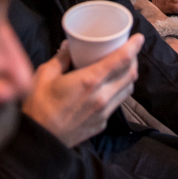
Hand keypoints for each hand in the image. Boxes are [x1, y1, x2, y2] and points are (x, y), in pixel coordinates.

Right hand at [21, 36, 142, 147]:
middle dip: (133, 60)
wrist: (39, 140)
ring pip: (127, 90)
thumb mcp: (44, 75)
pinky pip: (117, 103)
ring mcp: (103, 112)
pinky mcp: (101, 123)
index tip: (139, 38)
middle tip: (128, 50)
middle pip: (130, 74)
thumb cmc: (38, 105)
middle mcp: (102, 96)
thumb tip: (69, 46)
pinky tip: (108, 87)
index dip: (134, 47)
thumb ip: (60, 58)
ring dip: (128, 76)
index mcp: (89, 81)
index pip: (121, 60)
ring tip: (121, 67)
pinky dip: (118, 91)